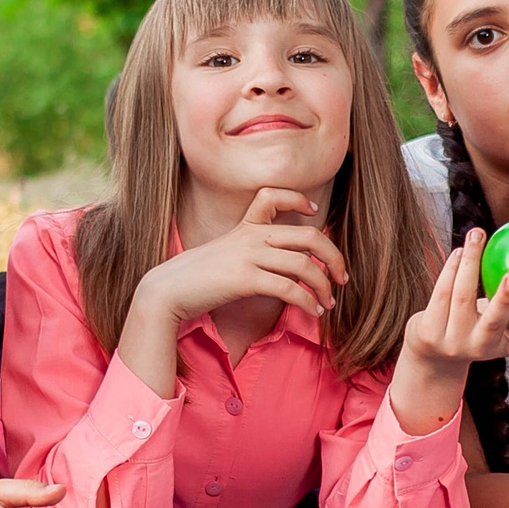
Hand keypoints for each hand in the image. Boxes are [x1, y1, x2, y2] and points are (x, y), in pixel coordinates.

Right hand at [132, 188, 349, 323]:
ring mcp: (249, 255)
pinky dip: (307, 302)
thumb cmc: (196, 279)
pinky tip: (312, 312)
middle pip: (308, 236)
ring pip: (304, 264)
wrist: (166, 290)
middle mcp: (251, 236)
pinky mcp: (246, 279)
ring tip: (328, 303)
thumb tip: (279, 271)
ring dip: (323, 286)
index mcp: (244, 227)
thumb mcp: (224, 255)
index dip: (297, 199)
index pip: (272, 195)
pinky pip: (289, 288)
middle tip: (341, 277)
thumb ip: (249, 253)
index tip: (313, 213)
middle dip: (333, 256)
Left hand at [387, 229, 508, 433]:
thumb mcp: (504, 329)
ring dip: (470, 263)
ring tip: (478, 235)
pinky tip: (460, 250)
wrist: (433, 353)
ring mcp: (453, 341)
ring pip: (462, 299)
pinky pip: (441, 293)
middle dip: (505, 299)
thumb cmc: (479, 328)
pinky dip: (451, 268)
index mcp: (504, 347)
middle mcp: (480, 347)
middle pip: (494, 322)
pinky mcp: (430, 332)